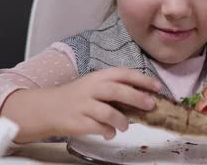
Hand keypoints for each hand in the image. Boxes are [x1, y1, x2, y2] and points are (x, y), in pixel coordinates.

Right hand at [3, 68, 160, 141]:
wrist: (48, 108)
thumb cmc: (78, 96)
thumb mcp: (95, 85)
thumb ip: (115, 88)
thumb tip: (143, 97)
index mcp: (98, 77)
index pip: (123, 74)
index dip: (142, 80)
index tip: (157, 87)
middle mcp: (91, 89)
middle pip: (117, 91)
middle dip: (136, 98)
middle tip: (151, 105)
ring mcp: (83, 105)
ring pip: (108, 113)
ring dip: (122, 121)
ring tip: (125, 125)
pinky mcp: (78, 122)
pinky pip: (99, 128)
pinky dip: (108, 132)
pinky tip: (110, 133)